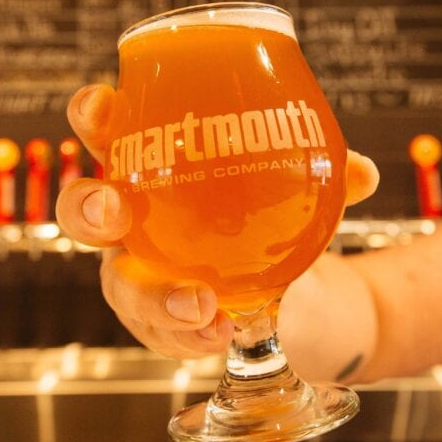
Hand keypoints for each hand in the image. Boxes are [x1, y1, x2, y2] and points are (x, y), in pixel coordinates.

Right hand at [55, 83, 379, 360]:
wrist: (288, 289)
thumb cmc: (269, 216)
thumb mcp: (298, 190)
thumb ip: (326, 177)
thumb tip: (360, 172)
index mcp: (152, 167)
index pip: (107, 131)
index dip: (92, 115)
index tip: (102, 104)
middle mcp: (132, 221)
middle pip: (81, 212)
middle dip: (87, 208)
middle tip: (114, 211)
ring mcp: (138, 275)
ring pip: (119, 286)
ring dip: (153, 296)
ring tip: (198, 305)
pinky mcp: (159, 323)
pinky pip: (160, 333)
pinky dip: (190, 336)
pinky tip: (219, 335)